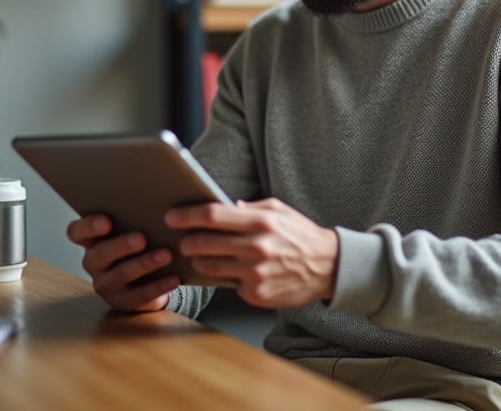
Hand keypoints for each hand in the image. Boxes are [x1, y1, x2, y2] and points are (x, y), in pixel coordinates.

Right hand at [65, 215, 178, 311]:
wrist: (147, 278)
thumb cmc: (138, 244)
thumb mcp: (131, 230)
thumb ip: (133, 217)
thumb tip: (154, 199)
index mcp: (91, 240)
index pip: (76, 232)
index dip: (88, 227)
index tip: (106, 221)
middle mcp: (94, 262)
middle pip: (101, 253)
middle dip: (121, 245)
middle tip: (141, 238)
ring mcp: (106, 284)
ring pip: (122, 273)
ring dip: (145, 263)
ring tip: (166, 254)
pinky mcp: (123, 301)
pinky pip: (140, 295)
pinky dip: (159, 286)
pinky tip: (174, 278)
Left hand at [165, 198, 338, 307]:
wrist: (328, 267)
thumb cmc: (300, 236)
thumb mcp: (279, 210)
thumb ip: (250, 207)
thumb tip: (224, 206)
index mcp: (261, 222)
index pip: (212, 215)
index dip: (187, 215)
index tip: (172, 216)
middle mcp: (256, 248)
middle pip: (203, 243)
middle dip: (186, 241)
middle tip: (183, 239)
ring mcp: (255, 274)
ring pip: (209, 267)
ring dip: (199, 260)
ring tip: (202, 254)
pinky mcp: (256, 295)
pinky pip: (228, 284)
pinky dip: (225, 277)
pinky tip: (231, 270)